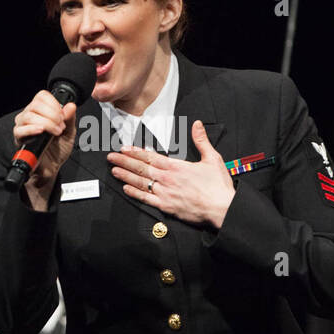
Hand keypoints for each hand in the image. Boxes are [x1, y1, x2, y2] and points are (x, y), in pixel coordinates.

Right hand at [12, 91, 77, 206]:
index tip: (63, 116)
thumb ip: (70, 119)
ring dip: (46, 123)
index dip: (54, 103)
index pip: (42, 96)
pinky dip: (31, 129)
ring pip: (28, 115)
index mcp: (41, 111)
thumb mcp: (69, 133)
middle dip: (52, 114)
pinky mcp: (19, 139)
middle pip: (35, 104)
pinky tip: (41, 132)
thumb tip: (71, 106)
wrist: (52, 168)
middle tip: (61, 126)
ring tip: (55, 132)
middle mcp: (29, 116)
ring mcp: (22, 127)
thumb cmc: (58, 150)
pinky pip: (20, 130)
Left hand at [107, 120, 235, 227]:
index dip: (136, 152)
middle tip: (111, 157)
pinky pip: (146, 199)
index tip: (124, 148)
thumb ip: (202, 141)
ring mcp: (165, 193)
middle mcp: (167, 179)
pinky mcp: (166, 207)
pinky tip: (126, 188)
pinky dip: (135, 193)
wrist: (222, 208)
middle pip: (141, 168)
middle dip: (125, 161)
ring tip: (114, 170)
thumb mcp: (212, 158)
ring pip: (141, 183)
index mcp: (176, 166)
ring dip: (126, 175)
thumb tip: (197, 125)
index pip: (151, 157)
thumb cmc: (218, 186)